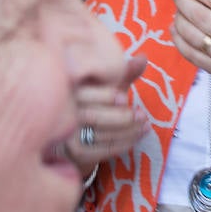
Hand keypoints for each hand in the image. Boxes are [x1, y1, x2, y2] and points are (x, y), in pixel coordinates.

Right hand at [64, 56, 149, 176]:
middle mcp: (64, 114)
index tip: (123, 98)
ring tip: (146, 124)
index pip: (83, 94)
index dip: (104, 96)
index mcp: (69, 92)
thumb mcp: (108, 88)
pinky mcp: (77, 153)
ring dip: (129, 130)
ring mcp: (68, 136)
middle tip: (142, 114)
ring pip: (102, 134)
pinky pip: (104, 149)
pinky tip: (139, 136)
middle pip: (94, 116)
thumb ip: (123, 74)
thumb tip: (143, 58)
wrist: (80, 141)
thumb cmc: (96, 106)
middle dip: (122, 116)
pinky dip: (125, 143)